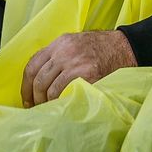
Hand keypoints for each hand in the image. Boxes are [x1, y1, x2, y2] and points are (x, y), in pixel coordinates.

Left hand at [21, 30, 136, 106]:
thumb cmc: (102, 48)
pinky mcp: (87, 74)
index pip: (32, 64)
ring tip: (49, 108)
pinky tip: (60, 106)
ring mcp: (75, 62)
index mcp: (60, 43)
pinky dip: (58, 101)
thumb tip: (40, 77)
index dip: (26, 84)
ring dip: (46, 102)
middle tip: (36, 107)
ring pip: (49, 87)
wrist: (126, 47)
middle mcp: (64, 51)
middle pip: (38, 78)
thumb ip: (58, 55)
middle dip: (34, 96)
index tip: (26, 97)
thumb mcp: (76, 43)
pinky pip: (63, 91)